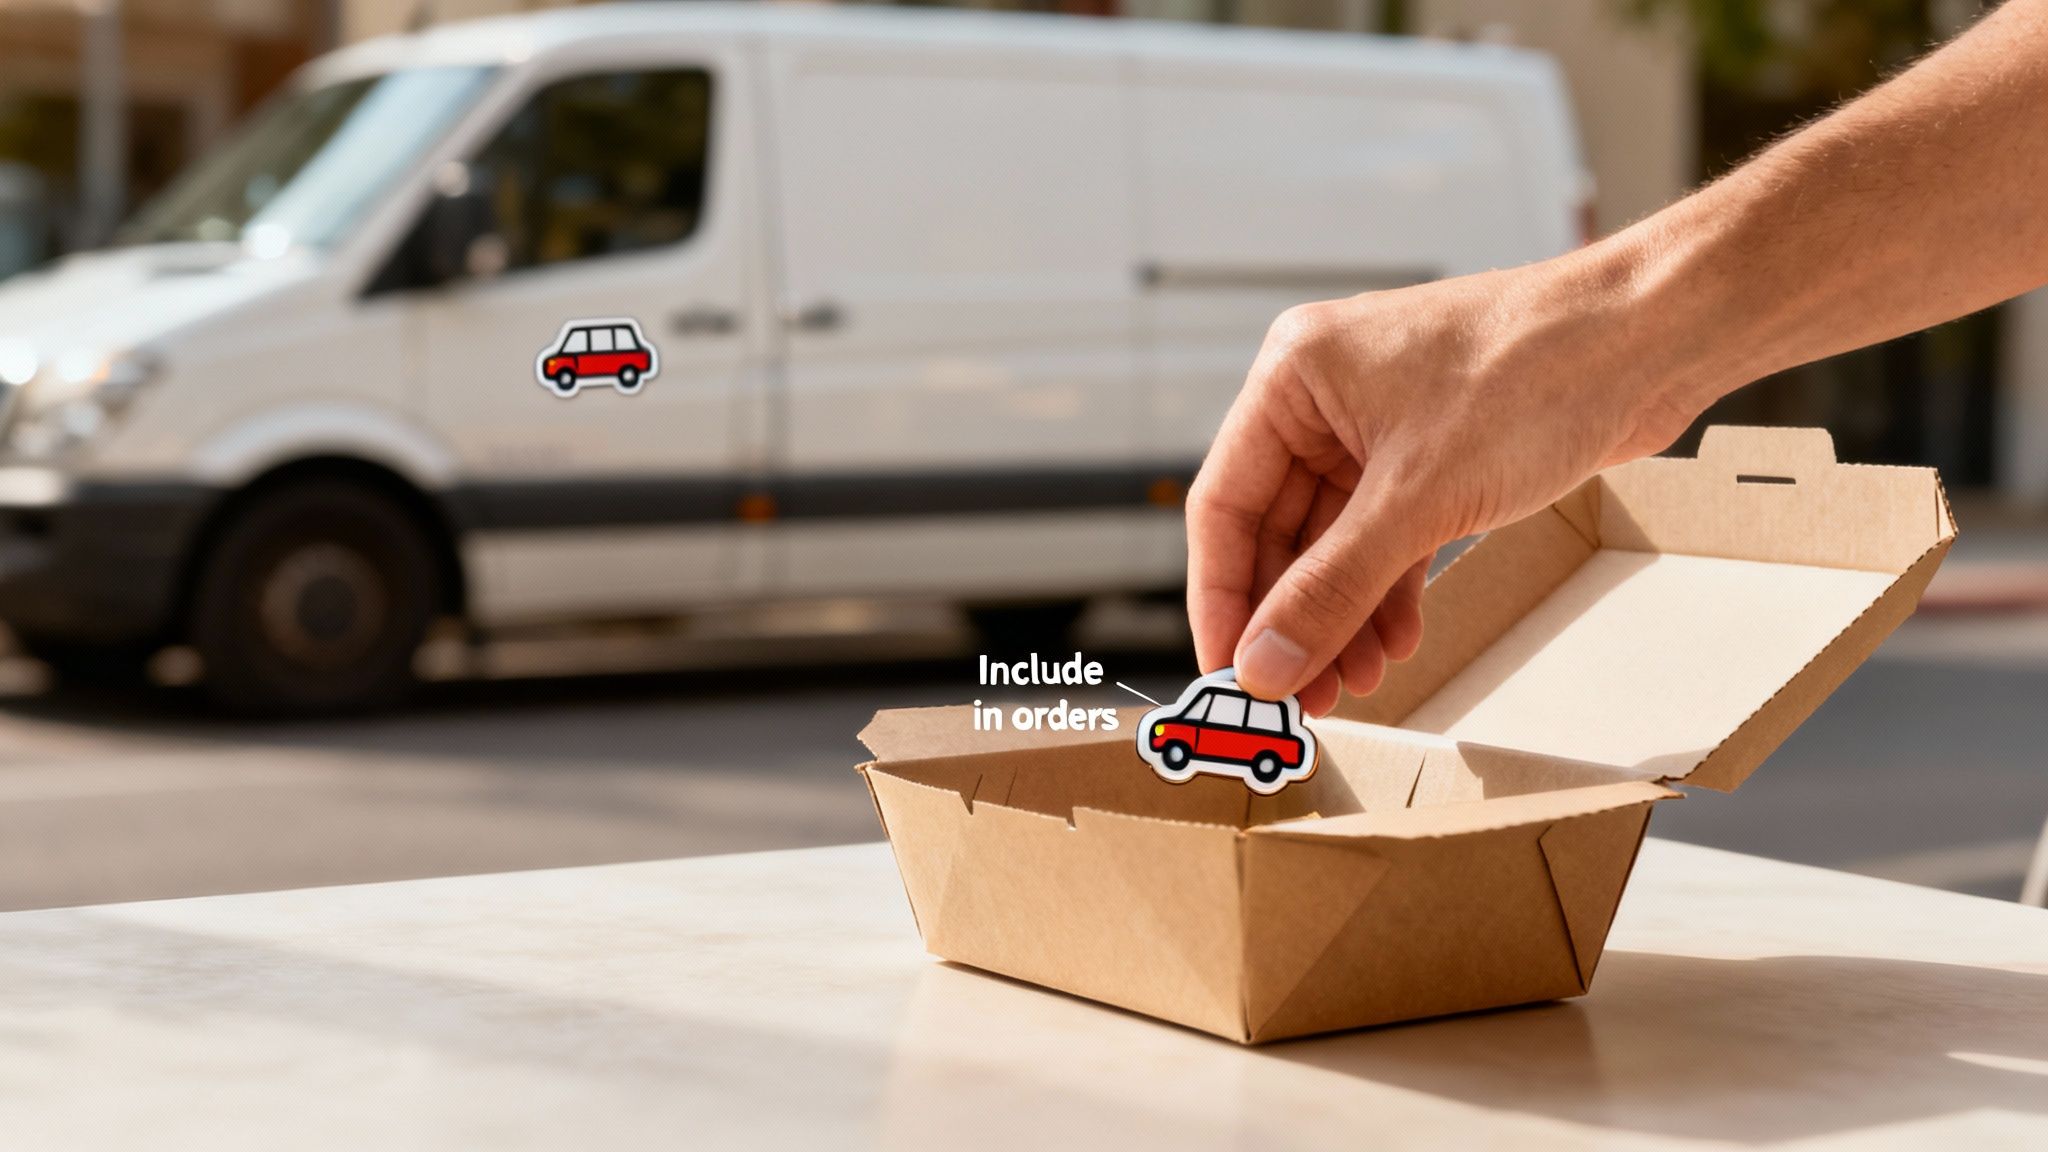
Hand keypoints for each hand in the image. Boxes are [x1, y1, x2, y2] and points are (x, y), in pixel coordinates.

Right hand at [1186, 255, 1715, 713]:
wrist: (1652, 340)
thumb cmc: (1534, 375)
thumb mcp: (1416, 501)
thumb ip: (1331, 590)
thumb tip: (1264, 667)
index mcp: (1294, 377)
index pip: (1223, 506)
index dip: (1222, 600)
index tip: (1228, 676)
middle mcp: (1326, 397)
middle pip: (1278, 532)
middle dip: (1292, 620)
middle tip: (1298, 699)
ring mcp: (1382, 426)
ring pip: (1335, 543)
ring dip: (1341, 617)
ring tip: (1355, 686)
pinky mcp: (1434, 454)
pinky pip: (1387, 537)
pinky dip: (1388, 592)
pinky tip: (1397, 643)